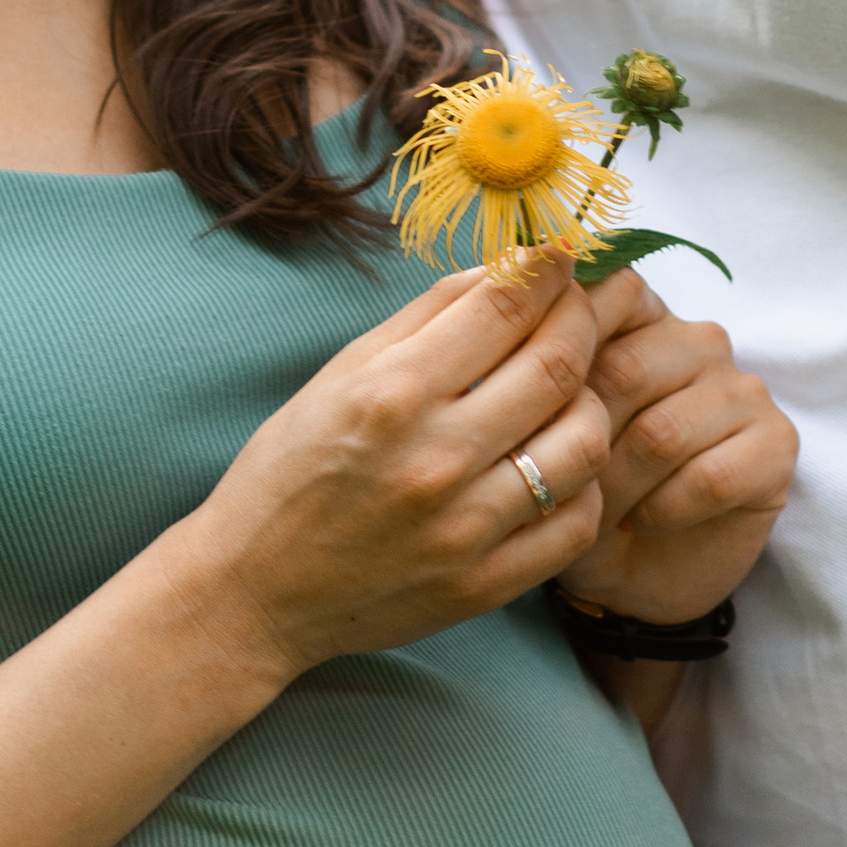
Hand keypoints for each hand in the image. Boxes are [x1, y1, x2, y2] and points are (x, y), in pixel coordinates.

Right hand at [170, 261, 610, 681]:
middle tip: (581, 303)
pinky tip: (557, 461)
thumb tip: (505, 268)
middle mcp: (434, 458)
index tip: (561, 255)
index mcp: (391, 393)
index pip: (505, 306)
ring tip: (570, 388)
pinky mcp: (485, 584)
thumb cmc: (290, 470)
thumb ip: (425, 317)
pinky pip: (577, 520)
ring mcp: (465, 528)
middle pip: (557, 364)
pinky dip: (584, 480)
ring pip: (584, 441)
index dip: (548, 268)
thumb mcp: (340, 375)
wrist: (254, 590)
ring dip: (592, 399)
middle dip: (582, 316)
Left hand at [563, 275, 795, 621]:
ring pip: (663, 433)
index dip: (561, 348)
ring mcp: (743, 390)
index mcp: (642, 317)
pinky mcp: (776, 444)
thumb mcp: (547, 435)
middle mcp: (698, 341)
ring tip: (598, 514)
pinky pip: (709, 477)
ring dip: (619, 489)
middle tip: (563, 487)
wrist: (628, 578)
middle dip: (581, 443)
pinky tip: (643, 523)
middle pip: (625, 370)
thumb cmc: (581, 494)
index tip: (529, 404)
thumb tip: (521, 351)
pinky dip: (664, 511)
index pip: (609, 291)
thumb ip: (544, 381)